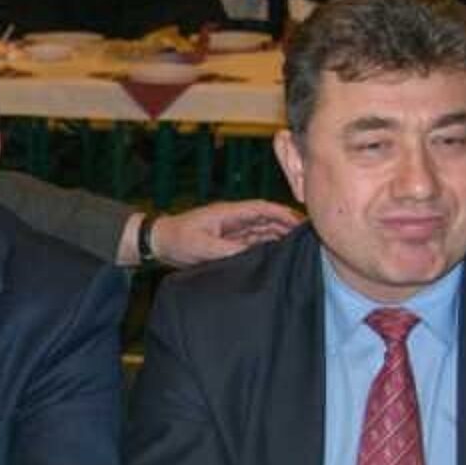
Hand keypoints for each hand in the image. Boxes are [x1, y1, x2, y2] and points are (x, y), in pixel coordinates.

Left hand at [144, 201, 304, 265]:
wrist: (159, 243)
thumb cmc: (177, 239)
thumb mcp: (202, 246)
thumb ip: (227, 250)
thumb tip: (251, 255)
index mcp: (228, 213)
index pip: (261, 209)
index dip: (281, 213)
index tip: (298, 221)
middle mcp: (233, 219)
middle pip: (266, 219)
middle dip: (285, 225)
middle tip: (306, 236)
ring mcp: (231, 230)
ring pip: (261, 231)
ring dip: (277, 237)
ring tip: (296, 247)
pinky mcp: (227, 242)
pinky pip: (251, 242)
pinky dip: (265, 247)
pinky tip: (276, 255)